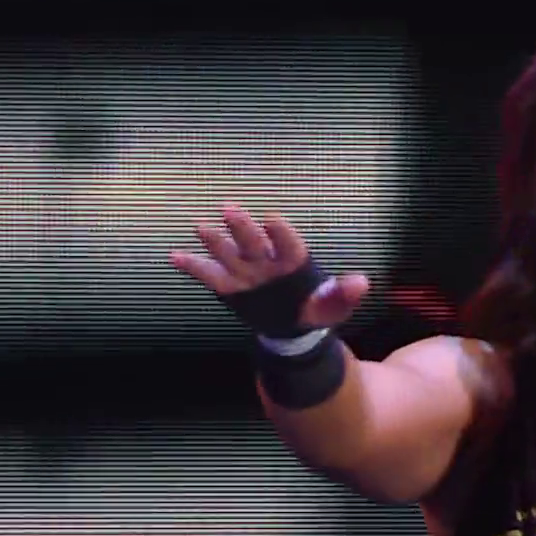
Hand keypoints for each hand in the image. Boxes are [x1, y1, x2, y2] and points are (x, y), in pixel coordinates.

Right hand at [168, 203, 368, 329]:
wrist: (295, 326)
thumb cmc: (316, 310)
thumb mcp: (333, 306)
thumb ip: (343, 294)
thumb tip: (361, 282)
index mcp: (294, 261)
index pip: (287, 243)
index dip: (280, 232)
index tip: (272, 219)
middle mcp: (268, 260)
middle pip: (254, 241)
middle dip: (242, 226)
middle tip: (229, 209)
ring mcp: (247, 271)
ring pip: (229, 252)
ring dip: (216, 240)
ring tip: (200, 225)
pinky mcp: (230, 285)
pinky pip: (209, 274)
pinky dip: (192, 265)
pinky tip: (174, 255)